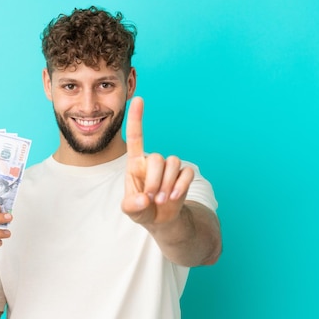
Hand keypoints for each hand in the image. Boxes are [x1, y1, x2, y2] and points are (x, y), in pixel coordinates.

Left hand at [121, 97, 194, 225]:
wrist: (160, 220)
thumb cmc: (141, 209)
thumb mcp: (131, 210)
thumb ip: (132, 206)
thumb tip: (144, 199)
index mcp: (135, 164)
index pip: (136, 137)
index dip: (136, 118)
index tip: (138, 99)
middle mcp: (153, 161)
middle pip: (158, 157)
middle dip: (155, 180)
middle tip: (152, 198)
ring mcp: (169, 168)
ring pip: (173, 162)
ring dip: (167, 183)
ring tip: (162, 200)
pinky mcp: (183, 175)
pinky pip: (187, 172)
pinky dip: (181, 185)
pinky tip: (174, 197)